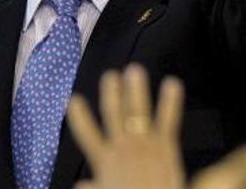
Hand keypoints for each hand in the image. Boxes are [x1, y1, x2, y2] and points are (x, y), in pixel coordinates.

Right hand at [67, 65, 186, 188]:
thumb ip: (90, 188)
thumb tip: (80, 185)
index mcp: (104, 161)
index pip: (86, 133)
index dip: (79, 116)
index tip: (73, 99)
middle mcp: (122, 148)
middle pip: (113, 114)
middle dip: (111, 93)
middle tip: (110, 74)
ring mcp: (144, 144)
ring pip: (137, 110)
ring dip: (135, 89)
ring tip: (133, 70)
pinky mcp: (166, 146)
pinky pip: (168, 119)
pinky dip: (170, 100)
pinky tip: (172, 83)